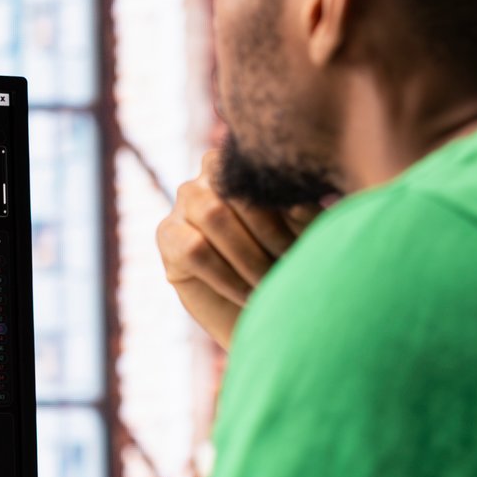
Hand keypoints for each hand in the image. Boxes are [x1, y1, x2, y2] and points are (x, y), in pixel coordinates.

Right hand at [155, 150, 314, 349]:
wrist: (268, 311)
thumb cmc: (290, 264)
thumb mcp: (306, 235)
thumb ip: (303, 213)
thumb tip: (296, 202)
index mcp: (249, 164)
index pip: (262, 171)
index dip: (286, 207)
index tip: (308, 244)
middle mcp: (211, 175)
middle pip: (236, 191)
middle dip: (270, 235)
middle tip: (291, 267)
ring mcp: (185, 202)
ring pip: (212, 214)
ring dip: (249, 256)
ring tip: (271, 284)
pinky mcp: (167, 235)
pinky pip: (193, 248)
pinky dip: (227, 276)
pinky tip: (248, 295)